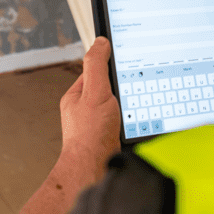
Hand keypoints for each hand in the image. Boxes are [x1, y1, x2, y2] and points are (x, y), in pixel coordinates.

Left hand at [56, 36, 120, 185]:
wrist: (93, 172)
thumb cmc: (89, 138)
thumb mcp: (94, 93)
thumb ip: (97, 66)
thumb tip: (100, 42)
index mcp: (77, 95)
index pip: (96, 70)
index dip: (111, 63)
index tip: (125, 57)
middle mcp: (85, 109)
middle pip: (110, 86)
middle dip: (123, 87)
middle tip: (131, 89)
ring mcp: (98, 123)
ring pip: (119, 104)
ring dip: (130, 106)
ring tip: (132, 111)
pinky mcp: (110, 136)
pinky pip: (125, 120)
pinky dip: (133, 120)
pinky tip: (136, 124)